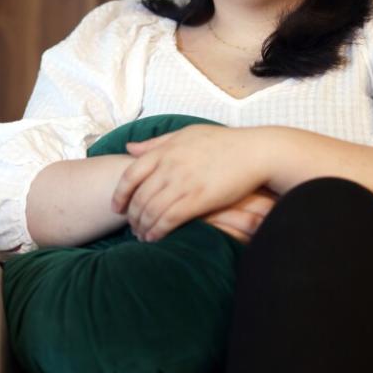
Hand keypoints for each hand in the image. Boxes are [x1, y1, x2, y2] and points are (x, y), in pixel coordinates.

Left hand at [110, 125, 267, 240]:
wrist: (255, 151)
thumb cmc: (223, 142)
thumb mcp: (186, 134)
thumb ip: (156, 142)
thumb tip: (129, 148)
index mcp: (165, 150)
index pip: (130, 175)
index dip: (119, 194)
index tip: (117, 207)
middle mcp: (170, 166)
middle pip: (138, 197)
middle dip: (132, 217)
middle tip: (132, 228)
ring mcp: (183, 182)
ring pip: (150, 210)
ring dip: (143, 227)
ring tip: (142, 236)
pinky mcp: (198, 198)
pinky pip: (168, 219)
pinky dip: (157, 231)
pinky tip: (156, 238)